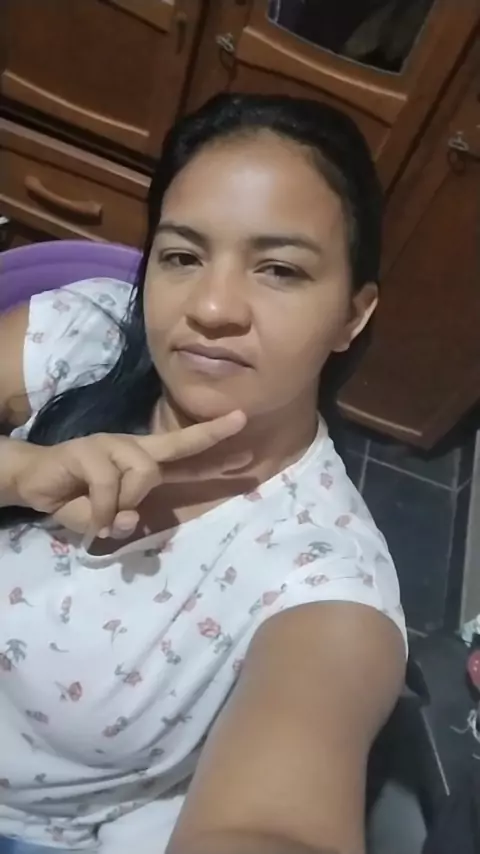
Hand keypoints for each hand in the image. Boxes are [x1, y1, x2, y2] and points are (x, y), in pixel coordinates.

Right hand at [10, 411, 245, 535]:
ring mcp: (111, 445)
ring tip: (104, 516)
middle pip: (176, 442)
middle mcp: (132, 449)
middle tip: (241, 420)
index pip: (184, 456)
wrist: (32, 482)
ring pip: (143, 473)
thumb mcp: (104, 519)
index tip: (245, 447)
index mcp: (142, 464)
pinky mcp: (88, 450)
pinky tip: (92, 520)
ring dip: (126, 501)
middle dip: (211, 434)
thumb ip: (121, 521)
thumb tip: (131, 519)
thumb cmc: (73, 499)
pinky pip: (109, 484)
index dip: (213, 453)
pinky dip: (101, 509)